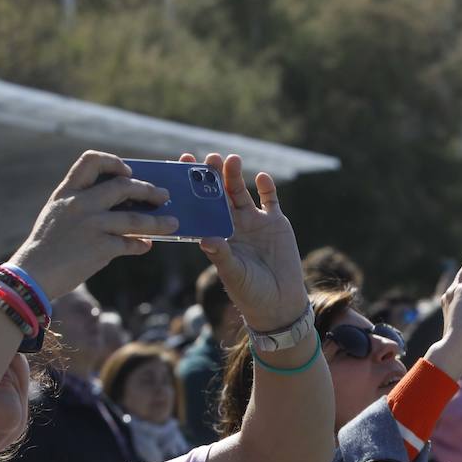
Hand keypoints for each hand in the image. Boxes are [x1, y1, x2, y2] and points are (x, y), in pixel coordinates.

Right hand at [9, 151, 179, 300]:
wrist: (32, 274)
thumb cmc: (47, 246)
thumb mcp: (57, 214)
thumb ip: (82, 204)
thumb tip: (121, 207)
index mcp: (67, 192)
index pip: (91, 161)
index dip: (114, 162)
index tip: (128, 171)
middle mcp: (80, 204)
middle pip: (123, 186)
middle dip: (148, 190)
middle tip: (164, 196)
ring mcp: (91, 225)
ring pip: (135, 218)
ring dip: (158, 221)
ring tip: (173, 223)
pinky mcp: (100, 248)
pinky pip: (129, 243)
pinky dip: (140, 244)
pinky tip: (146, 245)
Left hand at [181, 152, 307, 331]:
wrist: (280, 303)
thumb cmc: (251, 293)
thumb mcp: (233, 274)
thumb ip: (221, 255)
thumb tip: (206, 238)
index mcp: (217, 235)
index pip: (200, 208)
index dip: (191, 190)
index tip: (182, 170)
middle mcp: (233, 225)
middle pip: (220, 194)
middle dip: (213, 176)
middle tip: (208, 158)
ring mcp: (254, 222)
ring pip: (241, 192)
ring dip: (235, 175)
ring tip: (231, 160)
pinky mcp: (276, 223)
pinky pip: (270, 199)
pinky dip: (267, 187)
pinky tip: (261, 177)